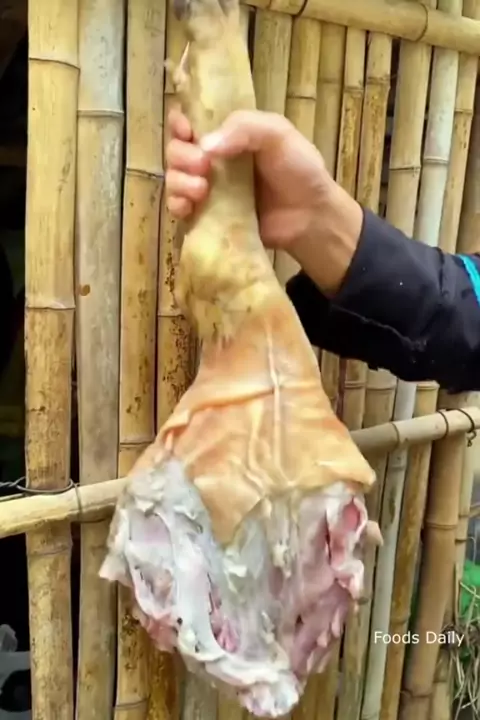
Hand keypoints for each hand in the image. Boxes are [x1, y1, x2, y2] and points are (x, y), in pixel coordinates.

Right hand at [165, 108, 361, 294]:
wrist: (311, 215)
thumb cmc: (299, 169)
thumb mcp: (278, 133)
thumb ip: (244, 128)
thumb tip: (204, 145)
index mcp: (226, 134)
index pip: (189, 120)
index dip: (179, 123)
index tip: (186, 130)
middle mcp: (212, 160)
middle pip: (175, 150)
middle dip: (181, 156)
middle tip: (203, 166)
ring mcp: (208, 190)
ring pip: (173, 179)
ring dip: (179, 181)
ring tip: (202, 190)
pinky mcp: (208, 217)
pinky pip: (179, 209)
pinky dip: (176, 205)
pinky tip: (188, 207)